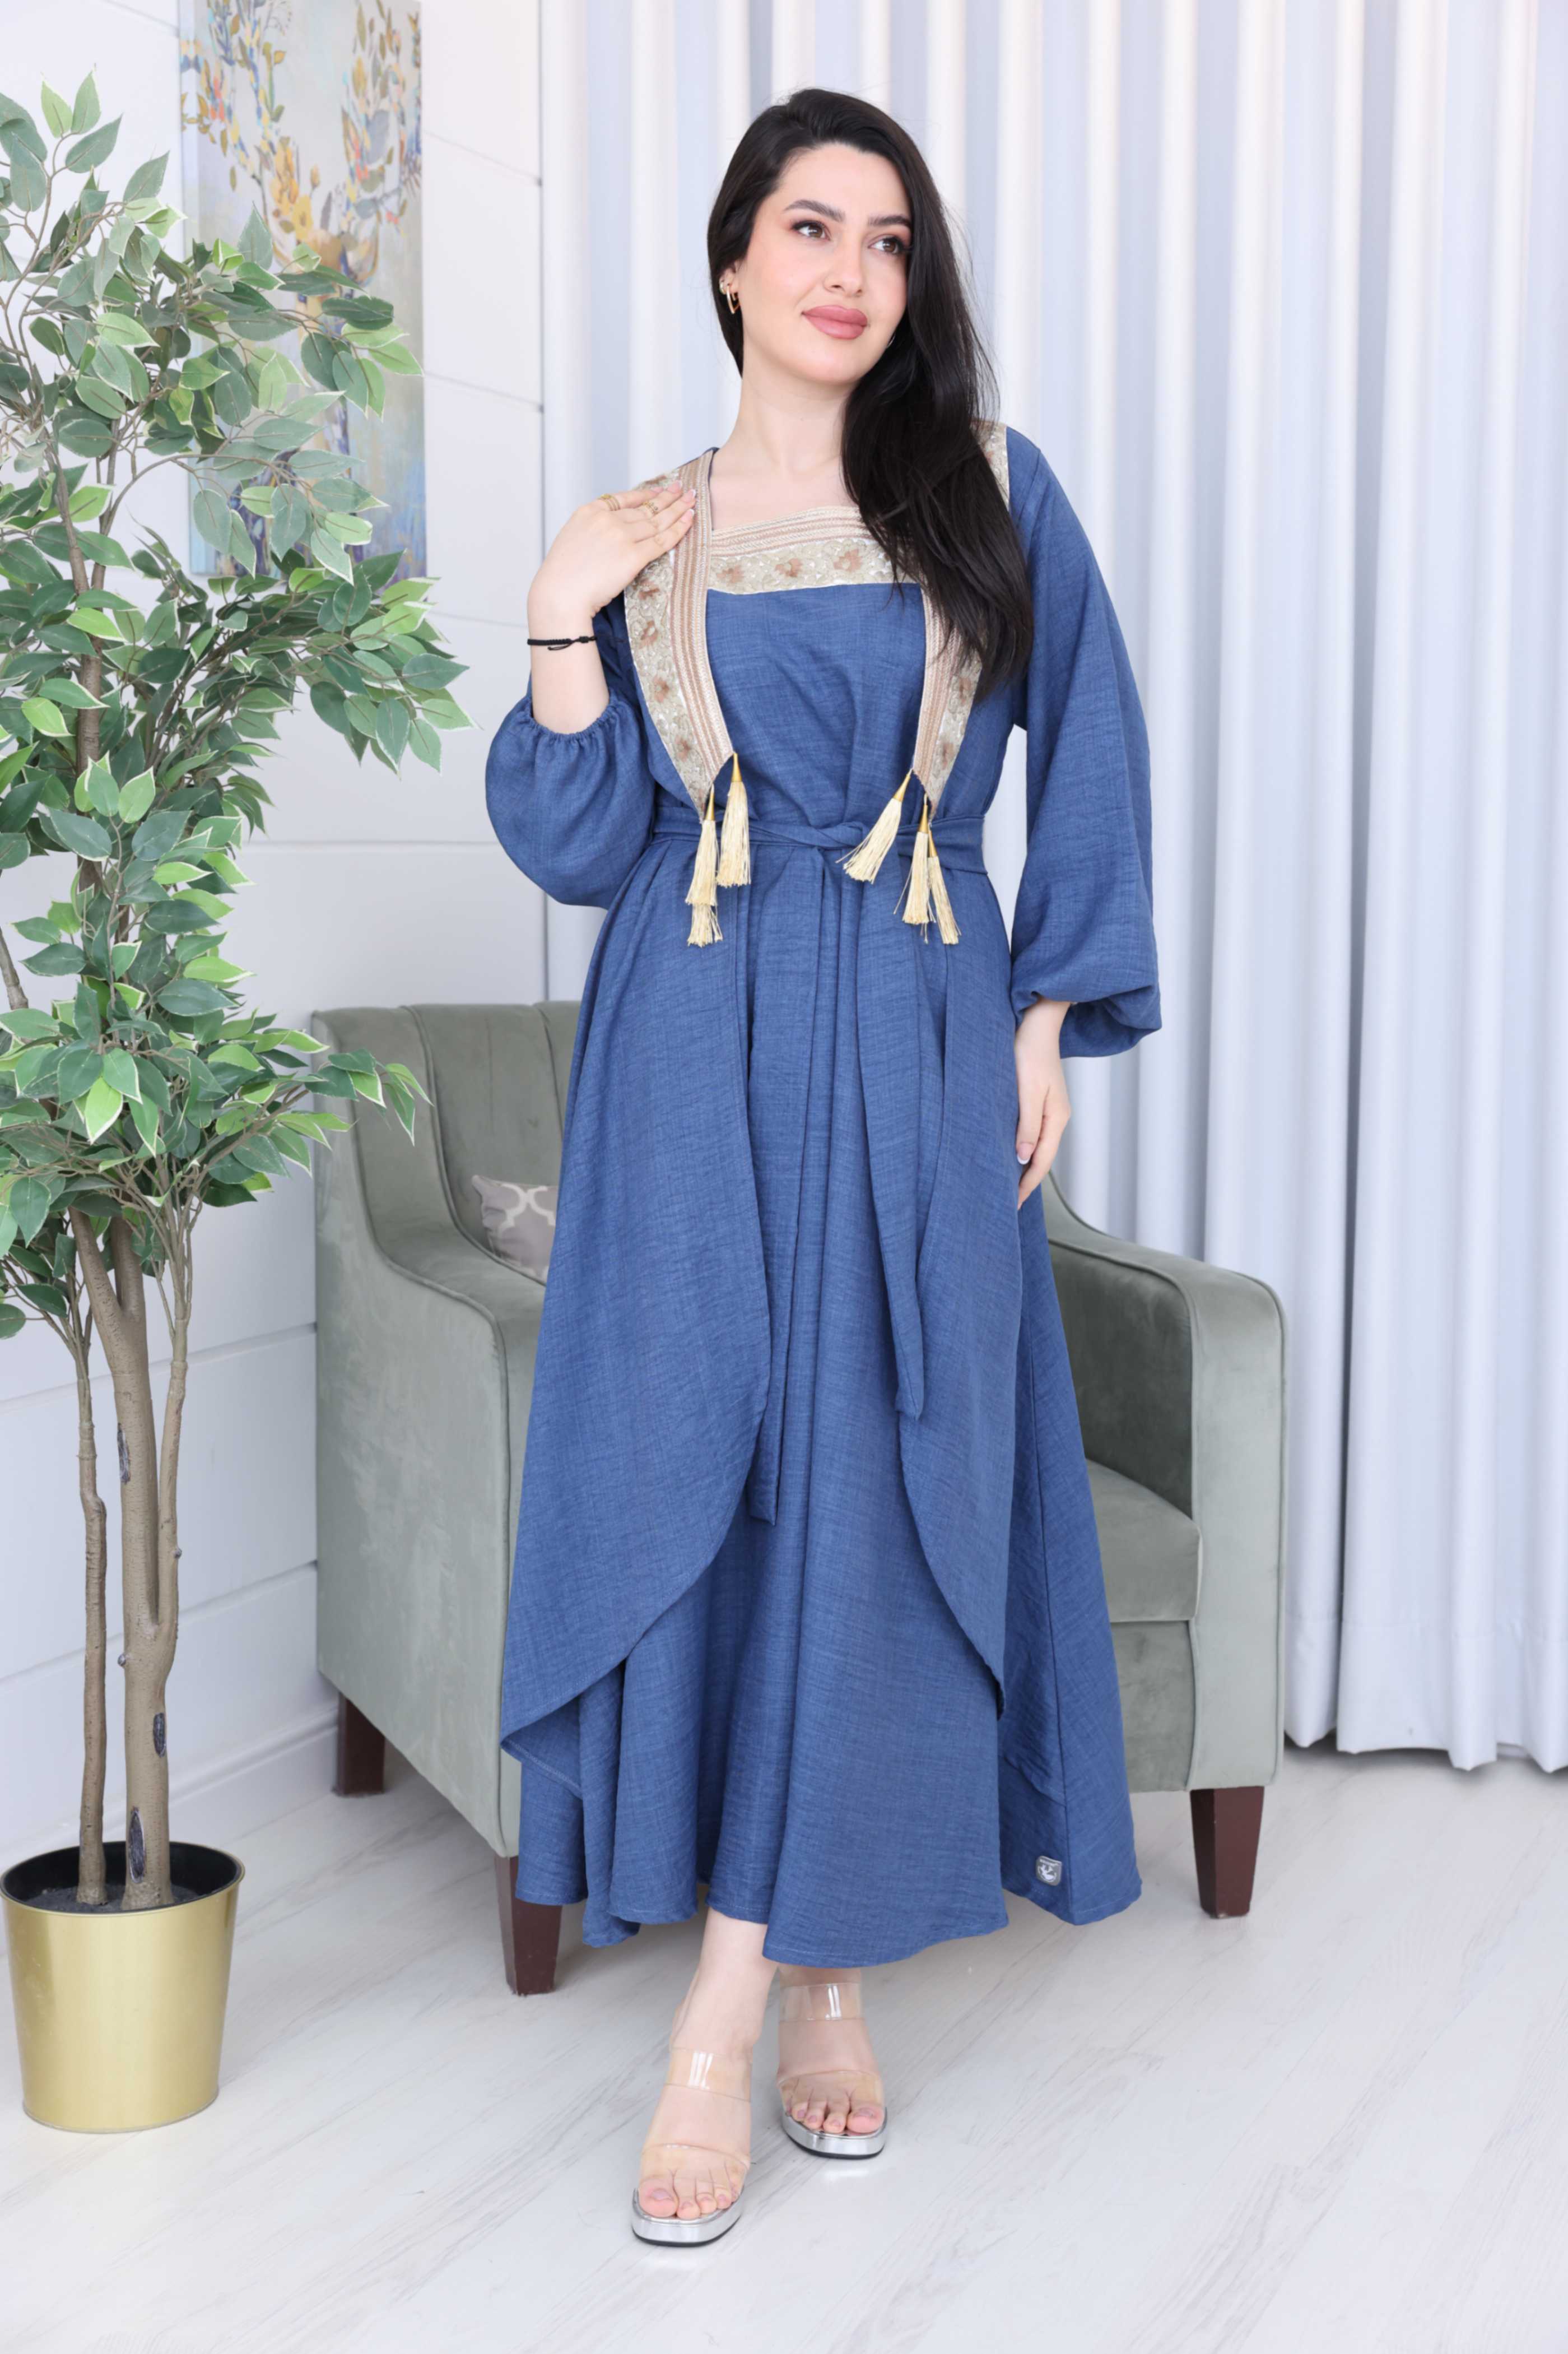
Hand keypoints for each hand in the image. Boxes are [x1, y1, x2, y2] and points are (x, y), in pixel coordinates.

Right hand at [528, 481, 696, 628]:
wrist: (560, 594)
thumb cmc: (562, 576)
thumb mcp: (572, 538)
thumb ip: (592, 530)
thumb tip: (608, 534)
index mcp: (589, 511)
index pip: (624, 498)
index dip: (646, 494)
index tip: (659, 491)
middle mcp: (608, 520)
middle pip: (645, 508)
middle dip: (668, 498)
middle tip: (684, 489)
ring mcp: (621, 537)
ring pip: (657, 521)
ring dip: (678, 508)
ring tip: (692, 500)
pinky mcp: (633, 557)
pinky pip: (662, 540)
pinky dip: (679, 529)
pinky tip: (690, 519)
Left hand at [1014, 997, 1070, 1207]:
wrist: (1036, 1022)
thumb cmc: (1029, 1052)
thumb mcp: (1026, 1090)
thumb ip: (1026, 1125)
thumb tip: (1023, 1158)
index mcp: (1056, 1117)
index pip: (1041, 1161)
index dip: (1026, 1185)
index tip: (1011, 1206)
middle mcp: (1056, 1117)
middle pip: (1041, 1157)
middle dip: (1025, 1182)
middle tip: (1007, 1205)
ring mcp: (1050, 1109)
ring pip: (1037, 1146)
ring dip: (1023, 1166)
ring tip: (1007, 1186)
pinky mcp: (1040, 1100)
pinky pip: (1032, 1132)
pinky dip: (1023, 1148)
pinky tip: (1012, 1155)